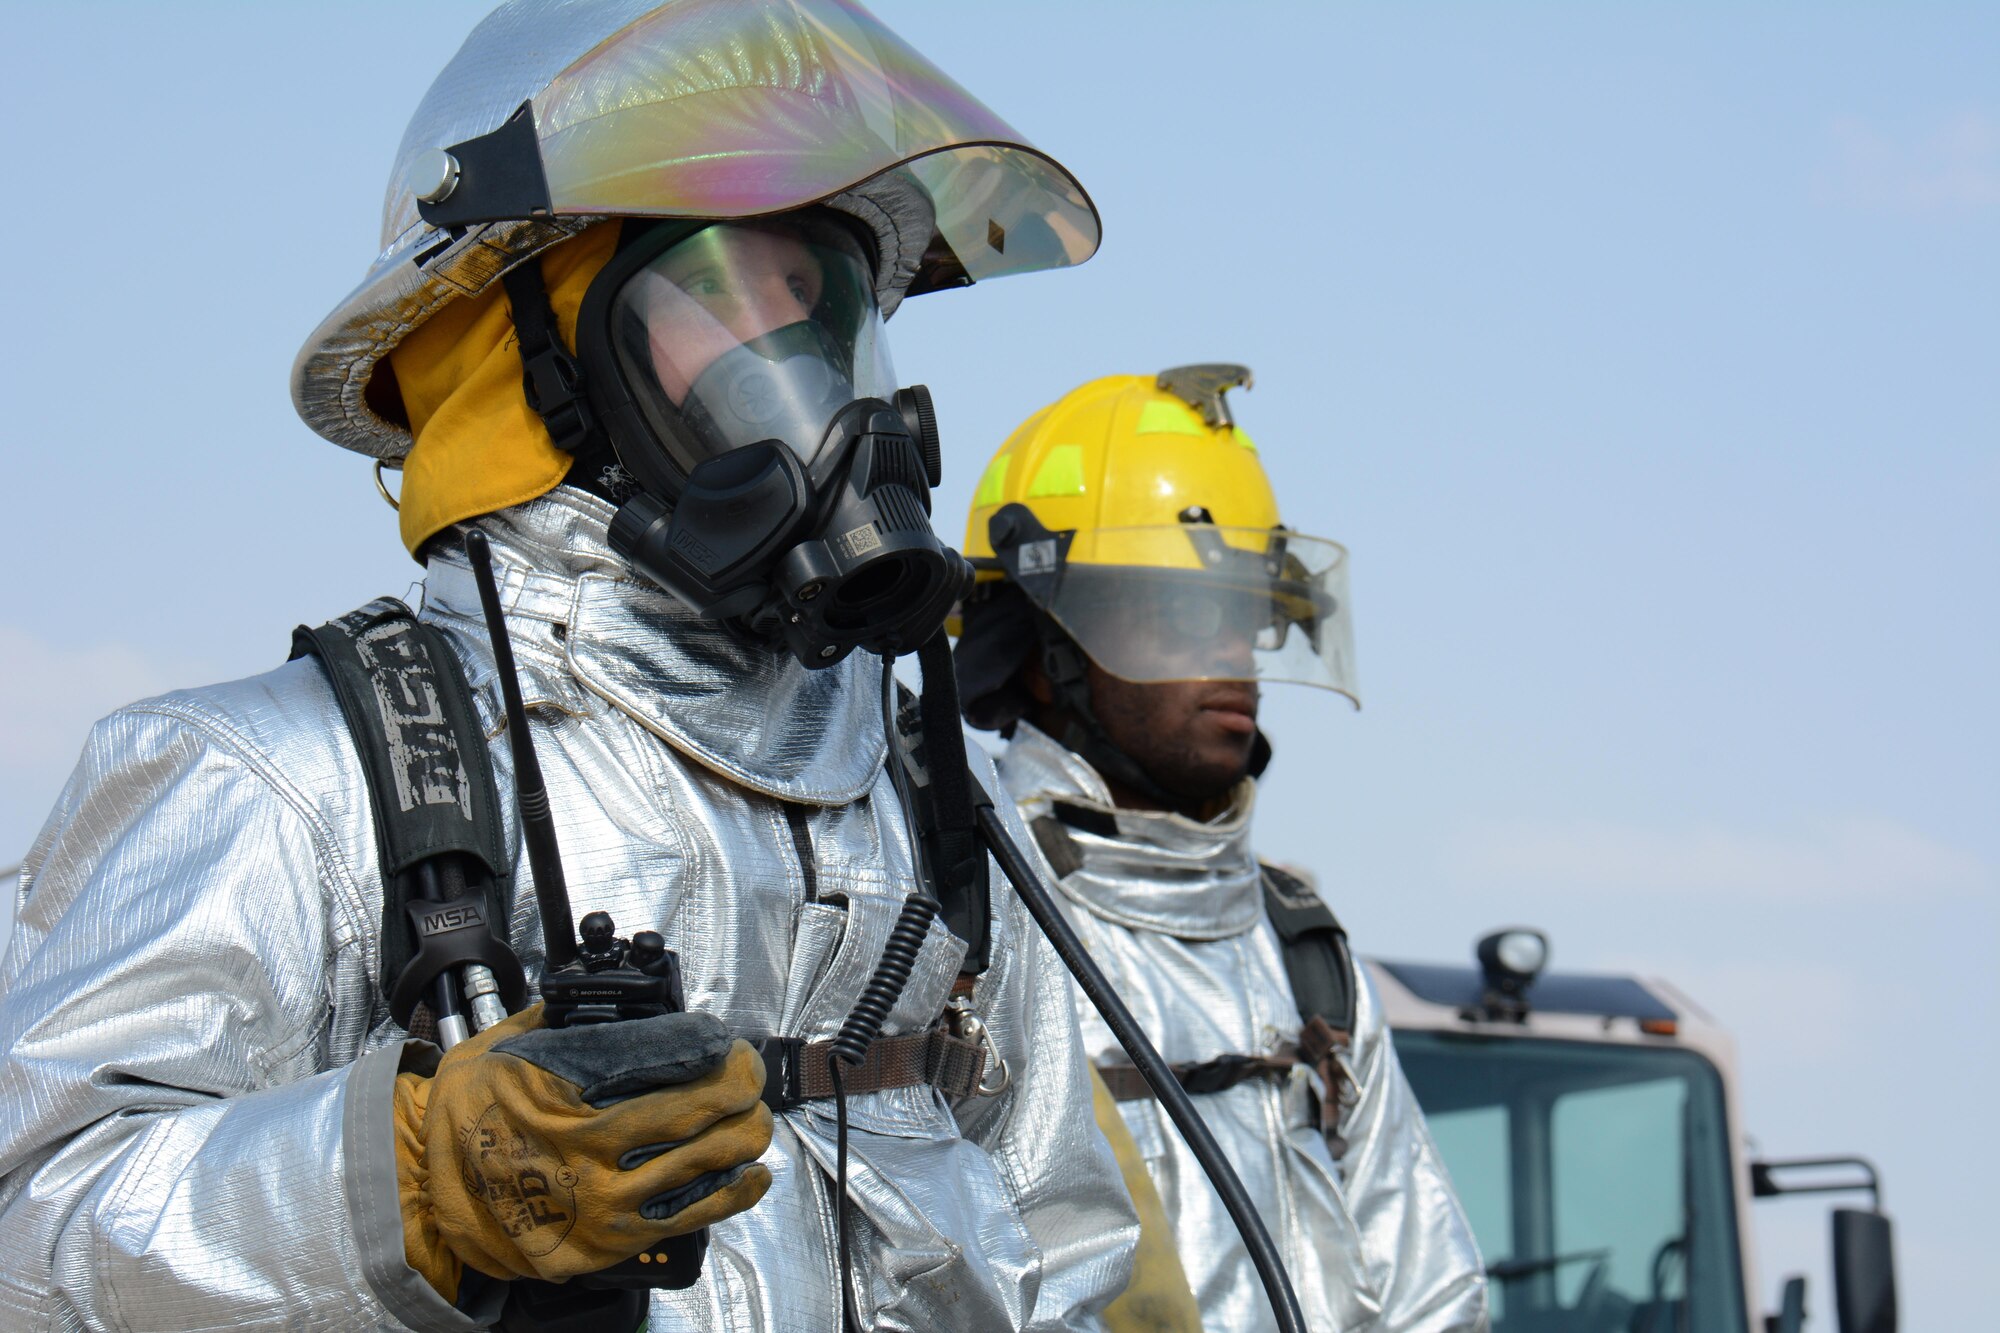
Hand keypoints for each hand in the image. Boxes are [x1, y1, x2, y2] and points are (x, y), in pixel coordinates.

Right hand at [394, 1005, 773, 1298]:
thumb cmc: (463, 1117)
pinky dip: (735, 1190)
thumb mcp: (506, 1046)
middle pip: (707, 1111)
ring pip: (715, 1161)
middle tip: (746, 1071)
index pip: (672, 1064)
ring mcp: (608, 1202)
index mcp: (571, 1096)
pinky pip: (696, 1214)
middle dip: (742, 1084)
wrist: (425, 1195)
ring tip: (753, 1114)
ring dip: (747, 1131)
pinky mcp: (614, 1240)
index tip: (728, 1042)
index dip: (716, 1049)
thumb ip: (565, 1019)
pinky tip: (750, 1171)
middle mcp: (595, 1152)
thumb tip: (613, 997)